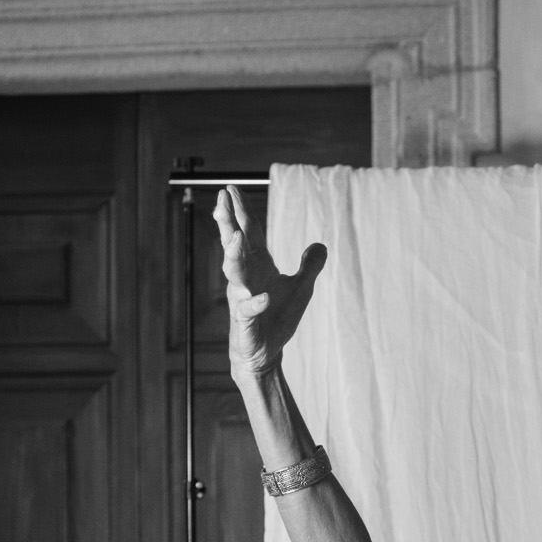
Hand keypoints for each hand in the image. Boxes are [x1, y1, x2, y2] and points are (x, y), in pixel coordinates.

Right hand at [214, 185, 326, 379]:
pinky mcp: (246, 321)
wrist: (264, 352)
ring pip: (234, 272)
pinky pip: (248, 309)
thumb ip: (309, 266)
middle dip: (228, 222)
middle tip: (221, 200)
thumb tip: (320, 245)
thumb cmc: (278, 317)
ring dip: (233, 255)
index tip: (230, 189)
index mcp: (258, 265)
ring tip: (234, 236)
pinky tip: (263, 296)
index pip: (249, 232)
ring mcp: (243, 297)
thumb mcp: (301, 288)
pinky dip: (255, 302)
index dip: (241, 211)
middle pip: (235, 244)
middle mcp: (246, 277)